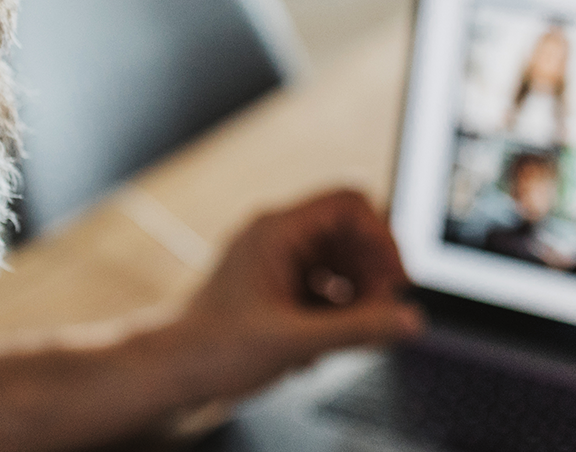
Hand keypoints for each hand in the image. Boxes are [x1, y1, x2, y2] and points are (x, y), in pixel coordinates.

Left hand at [168, 188, 424, 399]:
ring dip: (353, 298)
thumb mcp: (295, 341)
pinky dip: (330, 313)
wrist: (168, 371)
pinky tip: (317, 346)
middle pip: (349, 235)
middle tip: (378, 314)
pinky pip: (320, 286)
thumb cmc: (211, 348)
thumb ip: (357, 330)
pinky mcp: (272, 287)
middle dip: (371, 275)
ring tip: (348, 334)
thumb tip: (407, 320)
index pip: (349, 204)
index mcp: (277, 231)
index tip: (395, 280)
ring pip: (337, 263)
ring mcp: (273, 262)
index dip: (381, 238)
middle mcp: (276, 238)